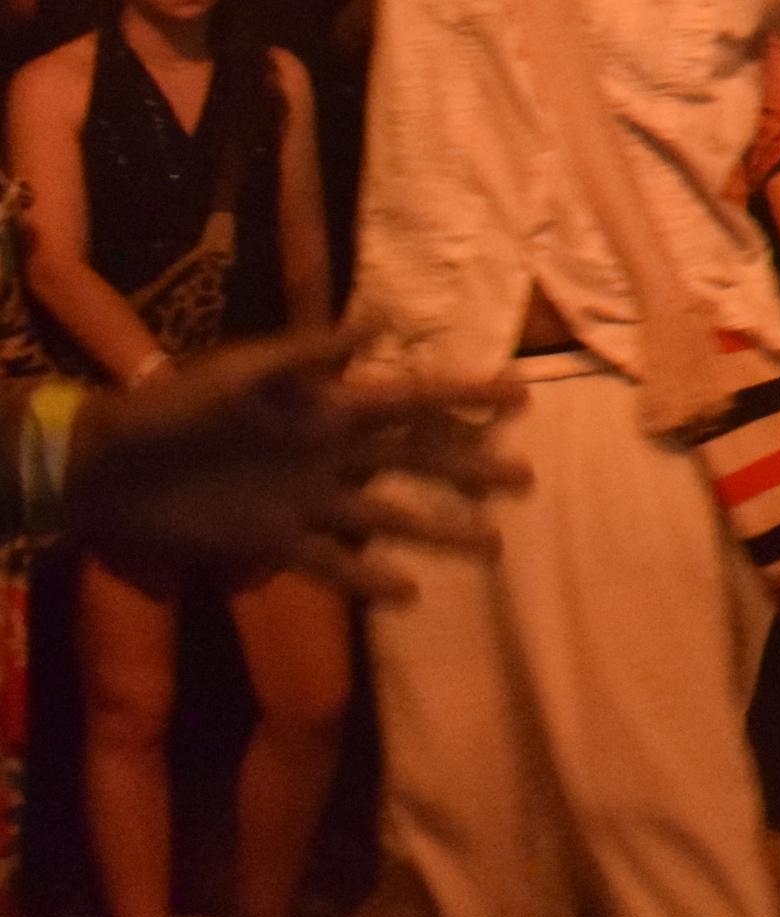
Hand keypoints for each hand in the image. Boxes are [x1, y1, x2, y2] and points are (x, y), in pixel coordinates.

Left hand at [62, 327, 532, 601]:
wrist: (117, 465)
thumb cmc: (181, 406)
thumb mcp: (244, 370)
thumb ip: (310, 352)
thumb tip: (382, 321)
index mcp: (328, 409)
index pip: (411, 401)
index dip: (464, 397)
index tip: (519, 395)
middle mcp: (331, 456)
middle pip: (416, 462)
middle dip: (471, 467)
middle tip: (526, 478)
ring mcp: (308, 503)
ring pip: (389, 518)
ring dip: (440, 529)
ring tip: (491, 544)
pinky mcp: (275, 545)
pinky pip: (332, 566)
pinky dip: (369, 581)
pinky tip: (409, 595)